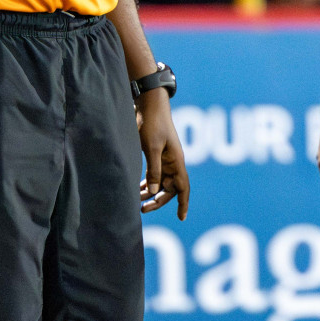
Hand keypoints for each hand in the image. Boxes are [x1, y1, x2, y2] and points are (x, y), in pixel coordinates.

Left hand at [136, 89, 189, 219]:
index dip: (183, 203)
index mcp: (177, 160)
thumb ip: (154, 170)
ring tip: (136, 201)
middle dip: (158, 200)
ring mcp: (165, 157)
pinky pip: (154, 173)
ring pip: (161, 181)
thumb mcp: (151, 147)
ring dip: (151, 192)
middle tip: (142, 209)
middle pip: (170, 187)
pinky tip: (137, 188)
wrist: (149, 102)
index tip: (181, 218)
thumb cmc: (152, 123)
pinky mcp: (156, 152)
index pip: (183, 186)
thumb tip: (155, 191)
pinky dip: (147, 182)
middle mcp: (173, 161)